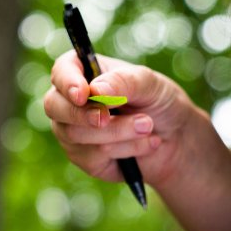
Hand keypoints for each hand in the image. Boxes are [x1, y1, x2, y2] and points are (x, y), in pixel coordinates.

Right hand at [44, 50, 201, 187]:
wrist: (176, 140)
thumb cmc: (159, 102)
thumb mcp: (150, 84)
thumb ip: (124, 82)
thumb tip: (95, 90)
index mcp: (83, 73)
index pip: (61, 72)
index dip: (67, 82)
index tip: (83, 94)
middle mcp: (70, 102)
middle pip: (54, 107)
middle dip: (81, 114)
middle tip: (106, 118)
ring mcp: (73, 132)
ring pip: (76, 134)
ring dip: (117, 131)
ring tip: (148, 126)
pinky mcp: (84, 158)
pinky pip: (93, 157)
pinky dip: (125, 149)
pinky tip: (145, 144)